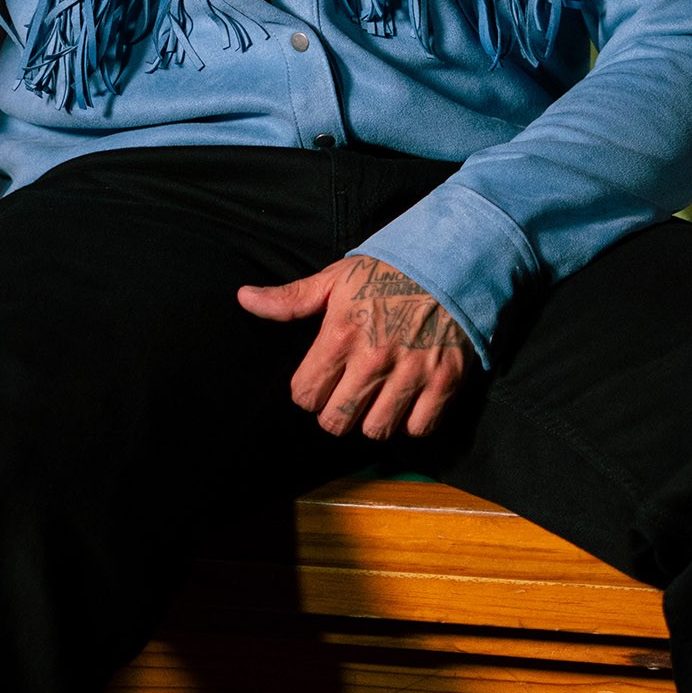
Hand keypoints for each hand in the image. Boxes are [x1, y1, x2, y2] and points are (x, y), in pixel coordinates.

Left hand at [238, 256, 472, 442]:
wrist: (447, 262)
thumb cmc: (385, 272)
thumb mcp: (333, 280)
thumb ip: (289, 299)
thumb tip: (244, 298)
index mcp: (340, 334)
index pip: (305, 395)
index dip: (307, 392)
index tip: (317, 382)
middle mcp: (373, 358)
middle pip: (336, 422)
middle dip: (334, 413)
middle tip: (344, 396)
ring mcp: (411, 372)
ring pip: (377, 430)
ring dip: (372, 419)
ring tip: (375, 398)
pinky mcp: (444, 381)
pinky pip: (419, 429)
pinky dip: (411, 421)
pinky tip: (406, 400)